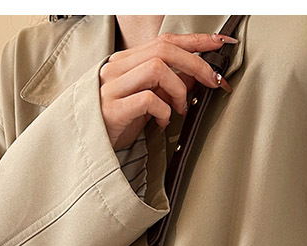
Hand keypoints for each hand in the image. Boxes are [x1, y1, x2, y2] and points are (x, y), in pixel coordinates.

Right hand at [99, 31, 236, 149]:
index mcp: (126, 61)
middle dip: (196, 64)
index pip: (165, 40)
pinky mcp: (113, 108)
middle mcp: (118, 68)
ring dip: (179, 89)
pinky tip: (162, 123)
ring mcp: (113, 87)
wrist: (88, 144)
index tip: (219, 43)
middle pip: (165, 50)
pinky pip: (148, 99)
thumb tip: (196, 78)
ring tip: (180, 108)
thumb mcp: (146, 100)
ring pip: (157, 68)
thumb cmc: (118, 121)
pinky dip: (164, 111)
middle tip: (213, 82)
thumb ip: (167, 86)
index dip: (195, 40)